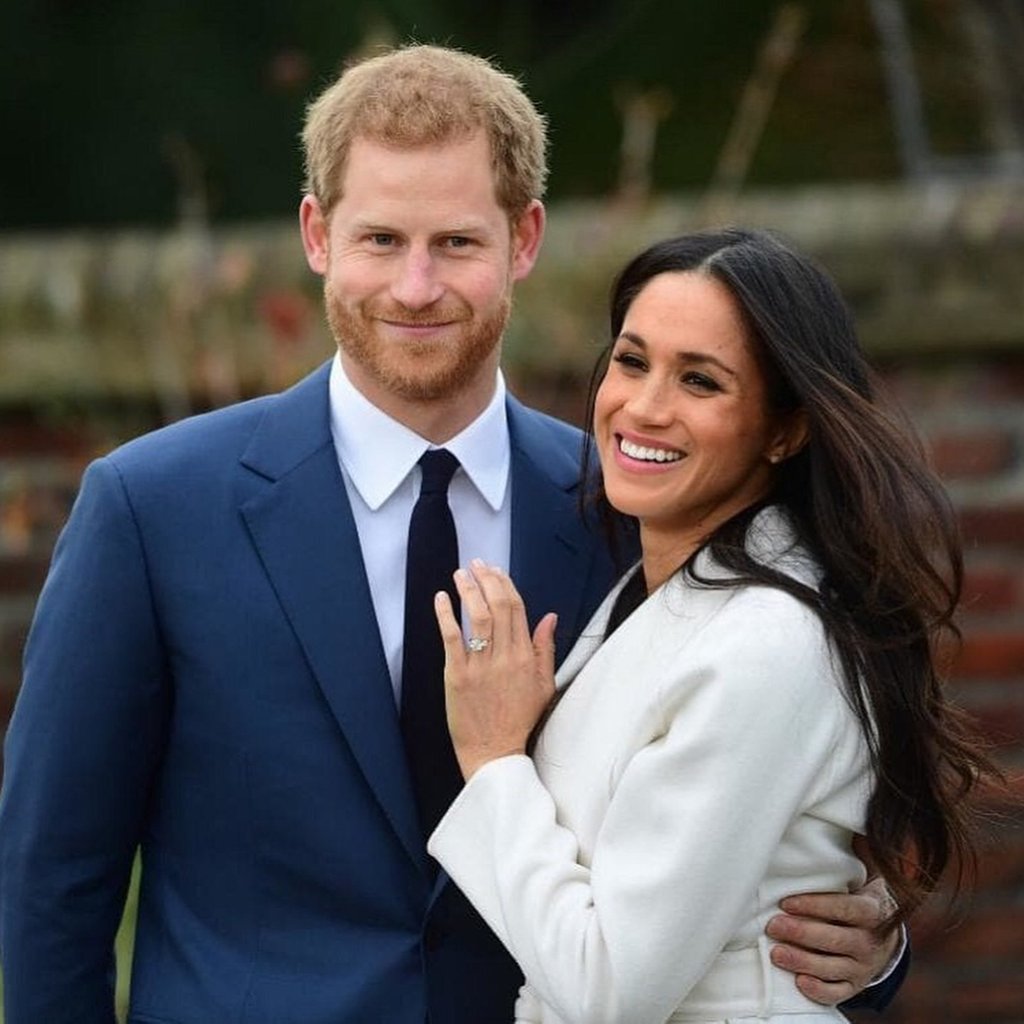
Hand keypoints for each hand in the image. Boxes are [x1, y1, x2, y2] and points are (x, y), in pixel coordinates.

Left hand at [434, 560, 556, 779]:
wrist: (494, 752)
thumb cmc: (519, 719)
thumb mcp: (544, 685)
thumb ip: (546, 649)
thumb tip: (550, 616)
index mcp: (526, 657)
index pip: (518, 609)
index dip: (506, 584)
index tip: (495, 570)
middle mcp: (506, 658)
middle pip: (499, 606)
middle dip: (487, 579)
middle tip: (476, 564)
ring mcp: (481, 667)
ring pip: (478, 617)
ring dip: (468, 590)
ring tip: (460, 574)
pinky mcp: (458, 676)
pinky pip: (452, 638)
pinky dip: (446, 615)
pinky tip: (441, 598)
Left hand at [765, 876, 899, 1004]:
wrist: (884, 933)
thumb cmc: (854, 903)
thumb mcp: (853, 888)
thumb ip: (831, 884)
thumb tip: (794, 872)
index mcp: (871, 912)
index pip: (841, 908)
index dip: (812, 905)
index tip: (784, 903)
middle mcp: (870, 943)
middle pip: (834, 939)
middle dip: (800, 933)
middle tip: (773, 926)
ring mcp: (864, 968)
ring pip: (832, 968)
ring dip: (802, 961)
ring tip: (777, 953)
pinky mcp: (856, 986)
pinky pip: (838, 993)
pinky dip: (819, 991)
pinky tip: (799, 982)